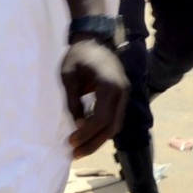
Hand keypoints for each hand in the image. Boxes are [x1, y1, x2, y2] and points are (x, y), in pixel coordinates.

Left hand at [60, 37, 128, 157]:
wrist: (93, 38)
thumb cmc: (78, 55)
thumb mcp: (69, 77)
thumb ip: (73, 102)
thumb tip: (78, 125)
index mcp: (109, 85)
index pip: (101, 118)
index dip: (86, 134)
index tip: (70, 142)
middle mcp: (121, 91)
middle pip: (111, 126)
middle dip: (93, 143)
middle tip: (74, 154)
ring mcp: (124, 93)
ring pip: (115, 124)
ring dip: (98, 139)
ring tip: (80, 149)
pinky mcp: (121, 94)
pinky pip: (114, 117)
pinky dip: (102, 129)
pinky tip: (88, 135)